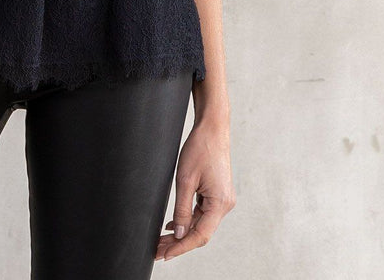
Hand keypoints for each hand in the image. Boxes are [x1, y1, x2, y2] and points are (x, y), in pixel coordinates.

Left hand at [155, 117, 234, 261]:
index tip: (165, 254)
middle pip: (200, 232)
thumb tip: (179, 234)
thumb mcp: (185, 180)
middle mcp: (225, 205)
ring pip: (200, 224)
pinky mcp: (218, 194)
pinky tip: (174, 225)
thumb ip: (182, 210)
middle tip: (158, 249)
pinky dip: (188, 220)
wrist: (212, 129)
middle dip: (179, 242)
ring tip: (162, 240)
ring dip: (182, 232)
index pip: (200, 235)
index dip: (181, 247)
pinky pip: (202, 213)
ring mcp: (222, 200)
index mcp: (220, 203)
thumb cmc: (200, 148)